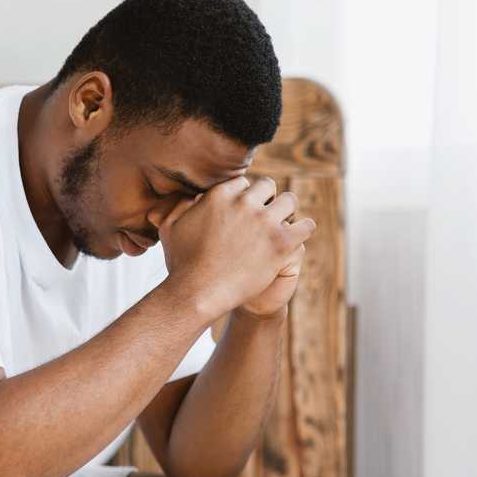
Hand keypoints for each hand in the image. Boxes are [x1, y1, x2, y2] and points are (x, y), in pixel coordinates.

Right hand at [147, 176, 315, 320]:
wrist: (198, 293)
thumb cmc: (181, 265)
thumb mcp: (170, 228)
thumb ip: (179, 206)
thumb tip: (191, 196)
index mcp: (219, 195)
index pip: (243, 183)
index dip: (244, 197)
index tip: (244, 211)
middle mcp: (244, 203)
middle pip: (267, 186)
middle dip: (267, 199)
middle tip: (264, 218)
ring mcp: (265, 222)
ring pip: (290, 201)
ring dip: (286, 212)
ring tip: (281, 227)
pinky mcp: (281, 242)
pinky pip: (306, 225)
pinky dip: (302, 230)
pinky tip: (294, 239)